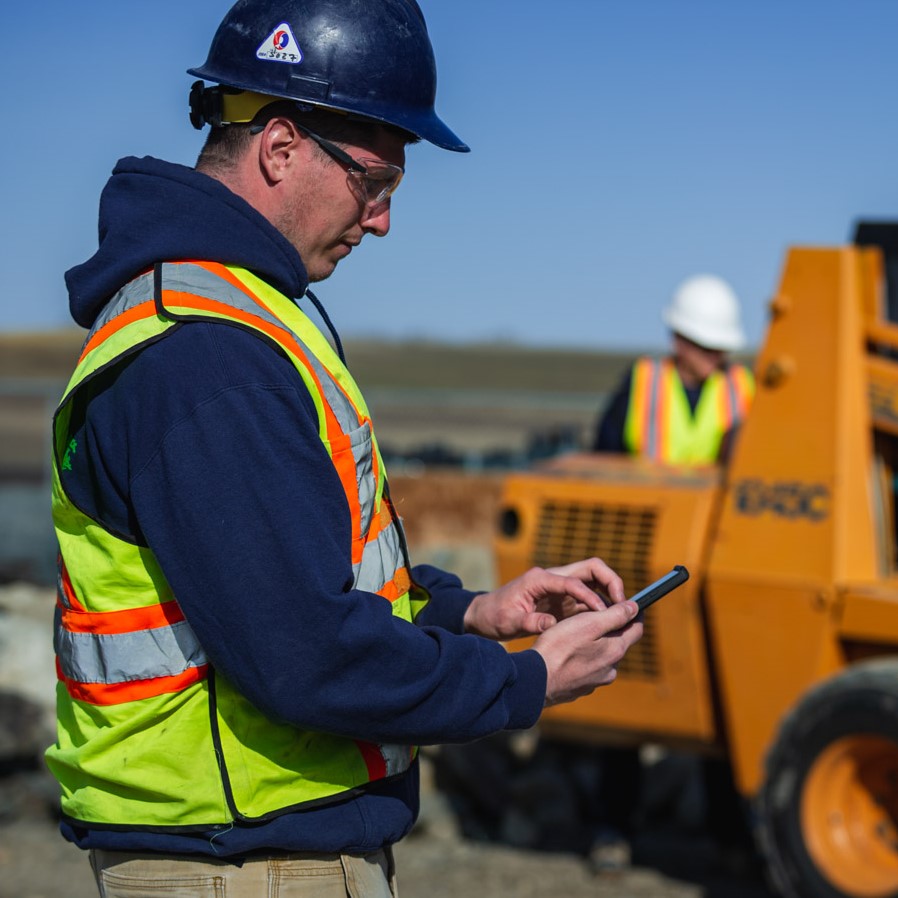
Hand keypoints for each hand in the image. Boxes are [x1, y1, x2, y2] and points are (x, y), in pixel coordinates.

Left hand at [463, 557, 625, 641]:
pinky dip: (602, 604)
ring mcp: (559, 587)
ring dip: (610, 593)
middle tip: (624, 604)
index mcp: (540, 579)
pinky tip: (609, 620)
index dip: (592, 596)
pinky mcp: (562, 599)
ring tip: (622, 613)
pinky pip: (588, 596)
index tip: (604, 613)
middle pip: (591, 569)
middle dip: (611, 582)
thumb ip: (529, 622)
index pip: (574, 581)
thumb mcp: (508, 622)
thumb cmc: (494, 616)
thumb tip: (549, 624)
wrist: (483, 615)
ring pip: (593, 580)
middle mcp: (553, 578)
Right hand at [532, 601, 642, 705]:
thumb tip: (635, 608)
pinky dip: (583, 657)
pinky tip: (566, 652)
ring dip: (595, 643)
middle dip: (612, 627)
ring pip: (602, 656)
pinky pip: (587, 668)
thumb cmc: (559, 647)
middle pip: (619, 642)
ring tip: (576, 632)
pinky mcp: (580, 688)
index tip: (630, 603)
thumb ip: (614, 616)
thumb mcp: (587, 624)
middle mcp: (610, 670)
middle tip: (595, 612)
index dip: (635, 614)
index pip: (636, 629)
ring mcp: (595, 681)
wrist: (534, 680)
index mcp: (615, 651)